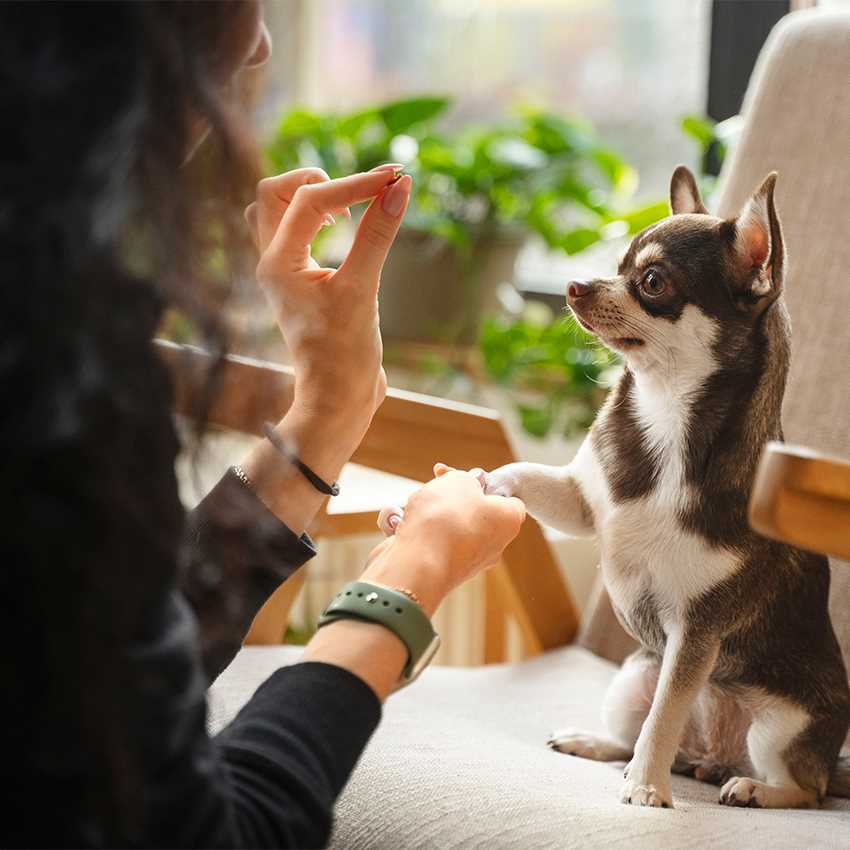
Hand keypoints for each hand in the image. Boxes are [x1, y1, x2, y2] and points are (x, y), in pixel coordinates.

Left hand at [245, 165, 410, 431]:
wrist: (337, 399)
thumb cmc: (345, 354)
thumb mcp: (363, 290)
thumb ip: (378, 235)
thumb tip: (400, 187)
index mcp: (278, 264)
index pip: (310, 200)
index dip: (354, 184)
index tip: (395, 179)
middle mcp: (271, 263)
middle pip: (274, 192)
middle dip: (318, 181)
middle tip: (360, 193)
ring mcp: (281, 272)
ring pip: (276, 211)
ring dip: (309, 196)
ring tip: (347, 209)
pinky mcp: (297, 281)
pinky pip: (292, 232)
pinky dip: (314, 218)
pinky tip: (345, 227)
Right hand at [365, 465, 525, 614]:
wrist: (415, 563)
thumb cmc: (445, 518)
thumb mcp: (460, 481)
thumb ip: (467, 477)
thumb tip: (472, 482)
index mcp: (508, 522)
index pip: (507, 499)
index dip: (486, 483)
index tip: (466, 477)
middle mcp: (492, 545)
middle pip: (471, 510)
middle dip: (449, 496)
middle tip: (437, 484)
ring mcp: (464, 560)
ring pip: (443, 524)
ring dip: (425, 511)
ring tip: (415, 509)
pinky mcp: (437, 569)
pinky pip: (424, 540)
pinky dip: (410, 530)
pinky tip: (400, 526)